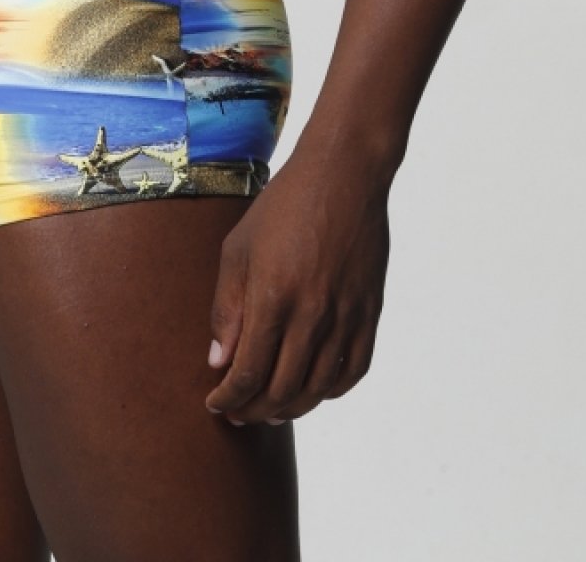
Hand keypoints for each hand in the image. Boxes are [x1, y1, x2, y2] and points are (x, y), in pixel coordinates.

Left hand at [203, 143, 390, 426]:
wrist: (343, 174)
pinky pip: (354, 370)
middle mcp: (312, 313)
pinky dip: (332, 390)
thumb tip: (219, 361)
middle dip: (253, 410)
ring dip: (291, 407)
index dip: (229, 397)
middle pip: (282, 389)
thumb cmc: (282, 205)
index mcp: (273, 296)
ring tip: (270, 408)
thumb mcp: (238, 248)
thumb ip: (227, 308)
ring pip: (318, 388)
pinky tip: (313, 388)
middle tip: (238, 411)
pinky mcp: (370, 312)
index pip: (249, 372)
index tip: (215, 402)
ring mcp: (346, 315)